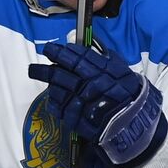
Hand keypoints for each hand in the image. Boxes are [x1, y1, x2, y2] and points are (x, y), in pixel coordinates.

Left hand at [27, 42, 167, 167]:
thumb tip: (92, 43)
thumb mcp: (122, 69)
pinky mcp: (76, 119)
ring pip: (56, 89)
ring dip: (47, 83)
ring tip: (38, 77)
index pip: (76, 57)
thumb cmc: (130, 94)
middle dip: (44, 68)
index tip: (50, 49)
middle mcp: (88, 84)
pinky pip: (58, 108)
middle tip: (33, 67)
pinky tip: (51, 96)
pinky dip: (52, 101)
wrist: (134, 124)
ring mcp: (81, 102)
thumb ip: (106, 56)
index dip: (61, 52)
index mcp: (101, 70)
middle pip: (60, 73)